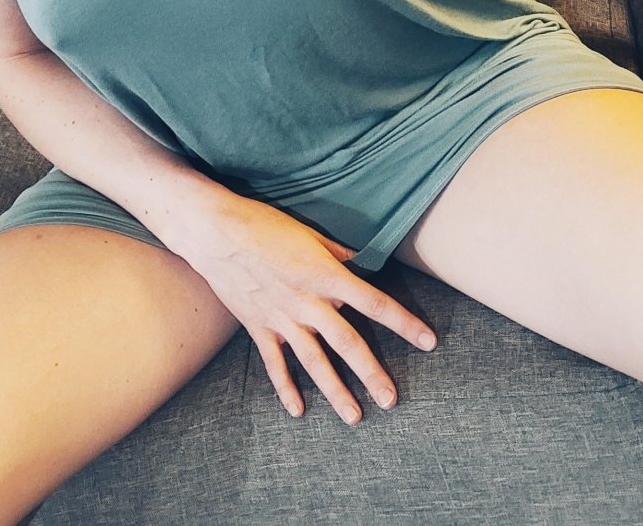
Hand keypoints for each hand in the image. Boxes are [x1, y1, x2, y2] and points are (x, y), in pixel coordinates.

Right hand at [173, 192, 436, 425]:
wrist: (215, 231)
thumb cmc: (264, 224)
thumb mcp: (309, 233)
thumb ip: (338, 254)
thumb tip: (362, 264)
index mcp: (325, 275)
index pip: (374, 303)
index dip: (404, 323)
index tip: (428, 341)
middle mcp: (307, 303)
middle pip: (347, 343)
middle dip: (372, 374)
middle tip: (391, 400)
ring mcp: (281, 319)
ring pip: (314, 362)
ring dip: (336, 391)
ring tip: (354, 417)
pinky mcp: (258, 326)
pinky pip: (275, 364)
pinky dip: (286, 388)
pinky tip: (298, 411)